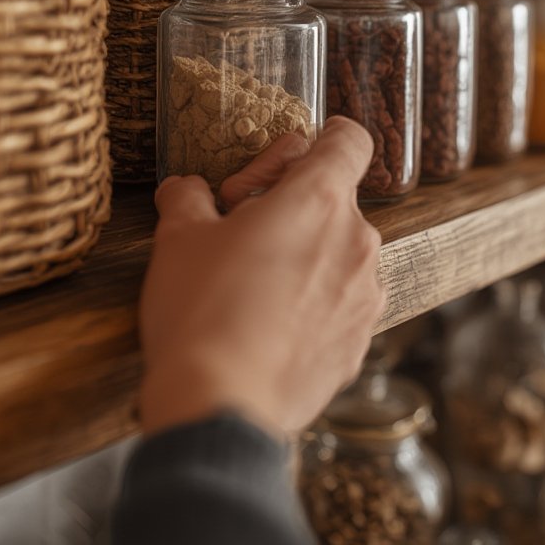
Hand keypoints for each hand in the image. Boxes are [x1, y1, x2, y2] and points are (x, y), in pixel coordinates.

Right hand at [139, 117, 384, 439]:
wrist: (221, 406)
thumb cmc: (202, 310)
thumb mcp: (179, 237)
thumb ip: (189, 197)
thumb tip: (187, 189)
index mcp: (319, 200)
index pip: (349, 140)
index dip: (321, 138)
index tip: (290, 159)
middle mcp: (357, 241)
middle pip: (335, 198)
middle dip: (291, 204)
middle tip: (240, 228)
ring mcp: (365, 296)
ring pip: (340, 251)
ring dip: (305, 253)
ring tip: (253, 281)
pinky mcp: (361, 342)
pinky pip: (341, 300)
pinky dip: (312, 299)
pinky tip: (268, 322)